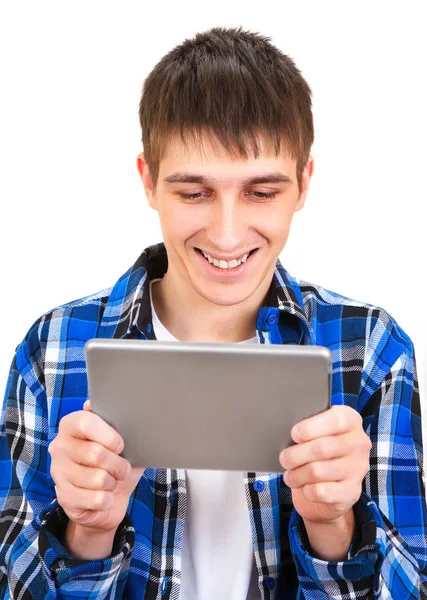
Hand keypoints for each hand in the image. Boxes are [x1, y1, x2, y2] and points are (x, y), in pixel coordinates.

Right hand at [48, 399, 144, 532]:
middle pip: (95, 453)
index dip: (110, 437)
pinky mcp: (63, 497)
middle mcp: (60, 446)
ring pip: (97, 478)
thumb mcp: (123, 441)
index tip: (121, 446)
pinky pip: (95, 499)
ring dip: (113, 483)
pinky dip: (108, 500)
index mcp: (72, 424)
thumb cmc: (116, 462)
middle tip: (123, 468)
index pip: (86, 423)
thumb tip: (111, 409)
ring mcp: (58, 472)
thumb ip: (120, 424)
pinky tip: (104, 496)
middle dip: (118, 464)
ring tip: (111, 481)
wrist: (110, 499)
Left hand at [279, 405, 371, 523]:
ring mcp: (358, 469)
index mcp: (351, 421)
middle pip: (322, 449)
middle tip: (284, 459)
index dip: (310, 428)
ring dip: (297, 475)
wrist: (333, 481)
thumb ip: (307, 426)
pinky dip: (306, 490)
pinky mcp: (351, 492)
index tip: (294, 435)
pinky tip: (304, 486)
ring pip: (317, 472)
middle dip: (295, 455)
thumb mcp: (317, 430)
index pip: (336, 421)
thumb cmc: (319, 447)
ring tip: (290, 474)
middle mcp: (359, 444)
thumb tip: (285, 433)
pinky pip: (320, 491)